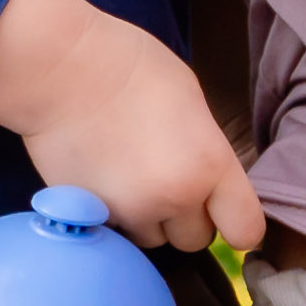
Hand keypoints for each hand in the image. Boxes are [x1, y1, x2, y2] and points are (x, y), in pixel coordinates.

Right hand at [0, 0, 260, 256]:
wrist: (60, 68)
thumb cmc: (128, 65)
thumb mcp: (190, 99)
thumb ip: (205, 148)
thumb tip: (207, 178)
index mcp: (209, 165)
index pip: (245, 230)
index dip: (237, 224)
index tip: (226, 214)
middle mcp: (174, 198)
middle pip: (195, 240)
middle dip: (186, 218)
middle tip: (166, 181)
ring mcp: (129, 212)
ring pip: (153, 240)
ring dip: (148, 220)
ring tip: (129, 177)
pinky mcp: (92, 215)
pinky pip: (116, 231)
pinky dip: (114, 214)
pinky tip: (103, 178)